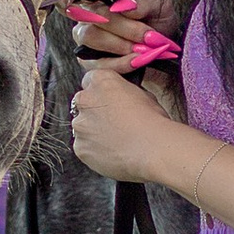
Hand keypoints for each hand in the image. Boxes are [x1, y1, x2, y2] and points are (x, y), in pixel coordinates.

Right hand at [68, 0, 178, 63]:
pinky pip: (96, 62)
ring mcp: (84, 36)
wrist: (162, 50)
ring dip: (121, 45)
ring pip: (91, 36)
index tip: (132, 9)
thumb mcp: (159, 7)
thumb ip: (144, 2)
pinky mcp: (87, 60)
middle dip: (125, 28)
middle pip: (95, 15)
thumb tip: (127, 6)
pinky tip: (137, 62)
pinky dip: (120, 63)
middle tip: (148, 36)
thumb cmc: (157, 23)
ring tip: (144, 49)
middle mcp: (88, 12)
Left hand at [69, 59, 176, 183]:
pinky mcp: (81, 148)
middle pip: (84, 104)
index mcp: (101, 81)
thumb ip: (124, 93)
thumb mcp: (144, 95)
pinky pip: (85, 148)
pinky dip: (94, 151)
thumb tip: (124, 101)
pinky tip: (113, 153)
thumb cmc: (153, 122)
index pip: (91, 80)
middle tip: (115, 124)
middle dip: (96, 113)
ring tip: (117, 142)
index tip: (109, 101)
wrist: (153, 149)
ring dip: (94, 132)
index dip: (102, 93)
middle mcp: (85, 100)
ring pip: (83, 128)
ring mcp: (80, 126)